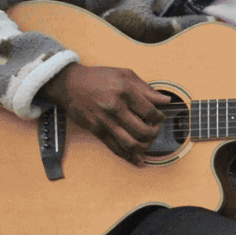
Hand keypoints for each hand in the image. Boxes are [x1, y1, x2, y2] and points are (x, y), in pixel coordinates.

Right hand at [39, 63, 170, 164]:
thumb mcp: (124, 75)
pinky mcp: (96, 130)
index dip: (159, 117)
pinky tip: (137, 159)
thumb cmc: (98, 78)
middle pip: (142, 130)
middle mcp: (115, 107)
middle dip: (153, 133)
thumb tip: (165, 100)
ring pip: (130, 143)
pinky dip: (128, 156)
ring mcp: (104, 120)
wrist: (70, 84)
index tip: (159, 118)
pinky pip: (115, 147)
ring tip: (147, 142)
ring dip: (143, 147)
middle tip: (154, 130)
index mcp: (124, 91)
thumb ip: (146, 89)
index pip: (149, 111)